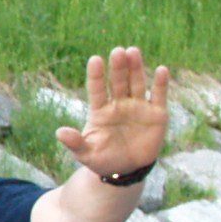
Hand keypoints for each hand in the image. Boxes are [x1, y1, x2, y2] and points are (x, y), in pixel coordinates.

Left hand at [56, 47, 170, 180]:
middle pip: (118, 81)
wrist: (126, 170)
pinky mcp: (156, 114)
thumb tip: (59, 132)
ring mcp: (138, 107)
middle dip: (118, 67)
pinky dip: (161, 83)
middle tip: (117, 51)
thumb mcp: (86, 154)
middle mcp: (119, 104)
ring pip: (136, 83)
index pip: (96, 89)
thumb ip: (75, 143)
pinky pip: (159, 96)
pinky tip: (161, 70)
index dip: (96, 75)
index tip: (94, 60)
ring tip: (133, 51)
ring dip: (136, 68)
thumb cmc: (103, 159)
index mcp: (100, 111)